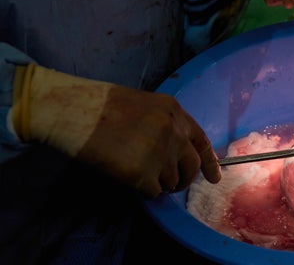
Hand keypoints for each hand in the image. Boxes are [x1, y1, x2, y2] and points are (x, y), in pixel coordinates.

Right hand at [12, 65, 220, 196]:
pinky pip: (153, 191)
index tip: (215, 177)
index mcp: (175, 112)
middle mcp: (174, 132)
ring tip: (136, 169)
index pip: (201, 142)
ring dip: (159, 182)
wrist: (74, 110)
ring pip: (171, 181)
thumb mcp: (144, 105)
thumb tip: (175, 152)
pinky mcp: (143, 174)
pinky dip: (143, 189)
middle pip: (192, 167)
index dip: (210, 162)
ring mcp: (161, 154)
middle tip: (174, 186)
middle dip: (185, 180)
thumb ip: (165, 125)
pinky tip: (128, 176)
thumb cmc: (100, 106)